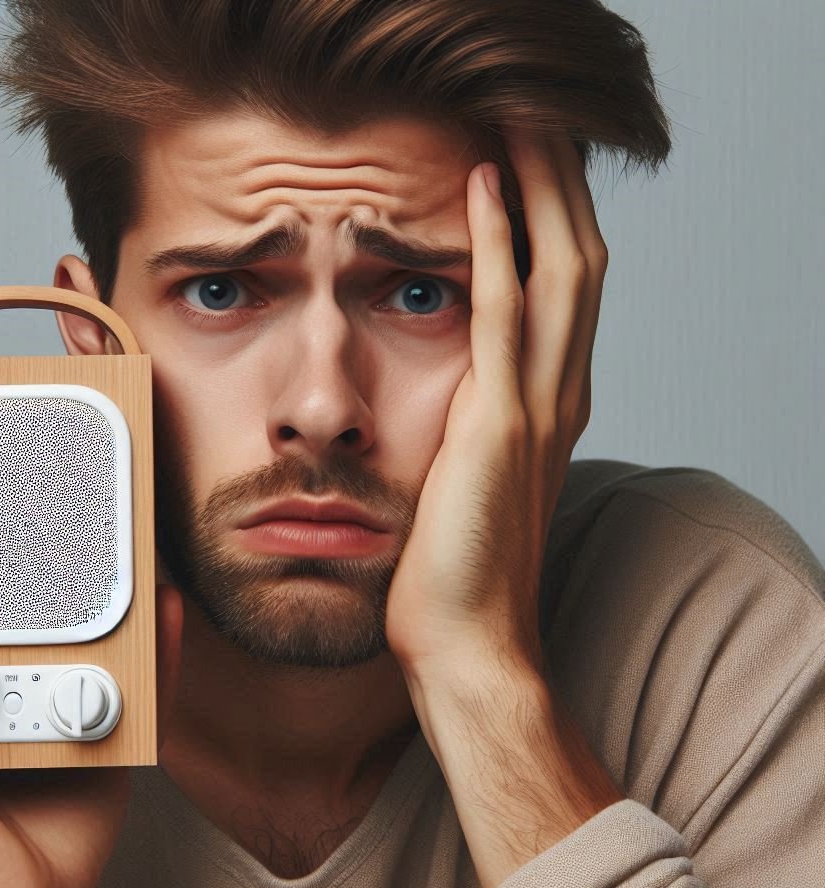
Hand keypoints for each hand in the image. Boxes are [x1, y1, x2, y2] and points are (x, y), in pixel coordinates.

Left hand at [384, 126, 607, 679]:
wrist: (471, 646)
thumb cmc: (456, 576)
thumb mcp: (465, 485)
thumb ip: (467, 431)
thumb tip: (437, 401)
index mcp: (547, 409)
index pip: (564, 290)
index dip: (552, 220)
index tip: (525, 161)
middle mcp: (557, 398)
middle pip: (579, 259)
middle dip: (562, 180)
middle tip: (538, 111)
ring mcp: (535, 410)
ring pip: (561, 268)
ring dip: (544, 186)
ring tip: (524, 115)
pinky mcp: (498, 428)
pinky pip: (505, 313)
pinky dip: (497, 244)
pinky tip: (481, 184)